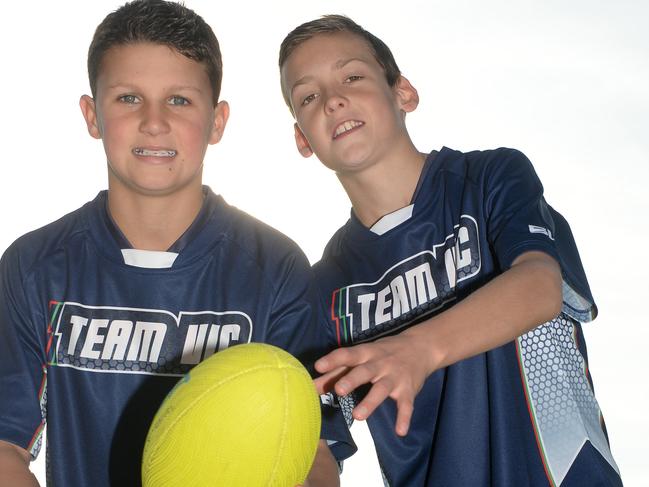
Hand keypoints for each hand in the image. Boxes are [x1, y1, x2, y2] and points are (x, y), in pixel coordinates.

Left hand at [314, 331, 433, 435]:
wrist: (421, 347)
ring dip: (370, 402)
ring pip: (382, 389)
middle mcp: (380, 363)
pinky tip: (399, 431)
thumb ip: (338, 371)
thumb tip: (312, 385)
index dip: (333, 360)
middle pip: (364, 371)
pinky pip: (406, 404)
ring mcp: (395, 376)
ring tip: (358, 416)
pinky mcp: (408, 389)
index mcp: (366, 353)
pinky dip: (404, 417)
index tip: (318, 366)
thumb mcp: (362, 356)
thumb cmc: (383, 353)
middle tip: (338, 390)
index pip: (347, 354)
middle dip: (351, 380)